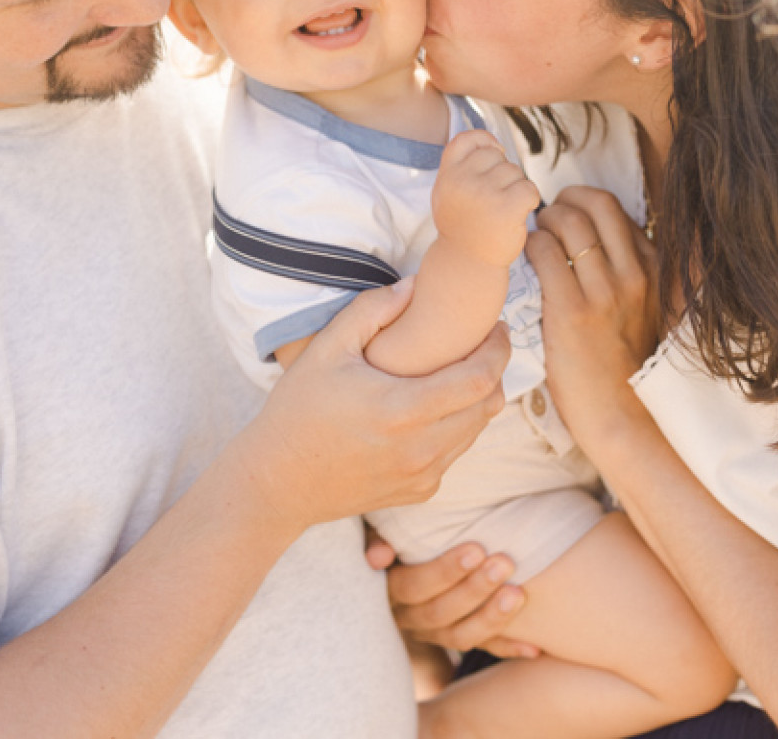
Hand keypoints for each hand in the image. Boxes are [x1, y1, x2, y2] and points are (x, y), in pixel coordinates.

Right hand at [232, 278, 509, 533]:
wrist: (278, 482)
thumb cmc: (298, 410)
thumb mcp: (327, 349)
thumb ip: (373, 311)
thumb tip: (415, 286)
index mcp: (402, 410)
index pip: (480, 379)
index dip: (499, 350)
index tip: (497, 328)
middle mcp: (421, 448)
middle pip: (488, 404)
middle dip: (495, 370)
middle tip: (483, 343)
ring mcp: (423, 475)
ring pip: (476, 430)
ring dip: (477, 399)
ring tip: (459, 370)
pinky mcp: (420, 491)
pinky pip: (455, 453)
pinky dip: (455, 427)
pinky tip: (432, 408)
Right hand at [365, 536, 539, 659]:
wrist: (403, 557)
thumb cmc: (397, 532)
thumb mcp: (379, 529)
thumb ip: (376, 538)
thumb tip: (379, 557)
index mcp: (388, 590)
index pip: (413, 587)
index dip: (444, 572)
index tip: (477, 549)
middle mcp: (408, 618)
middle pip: (439, 613)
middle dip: (474, 589)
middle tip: (504, 563)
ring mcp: (433, 634)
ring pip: (460, 636)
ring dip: (491, 618)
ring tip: (519, 594)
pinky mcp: (456, 639)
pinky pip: (482, 649)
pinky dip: (508, 647)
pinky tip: (534, 648)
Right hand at [430, 130, 541, 266]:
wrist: (467, 263)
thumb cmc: (462, 226)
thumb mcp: (447, 192)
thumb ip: (461, 166)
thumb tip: (493, 143)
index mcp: (447, 175)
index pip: (467, 139)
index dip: (485, 141)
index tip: (493, 154)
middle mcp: (463, 181)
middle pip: (497, 156)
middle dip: (502, 173)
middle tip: (493, 199)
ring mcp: (485, 194)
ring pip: (516, 172)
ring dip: (516, 188)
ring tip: (501, 210)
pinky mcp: (507, 208)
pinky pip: (530, 188)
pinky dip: (529, 200)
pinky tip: (517, 214)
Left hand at [527, 186, 662, 449]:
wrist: (622, 416)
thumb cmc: (624, 366)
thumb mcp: (645, 311)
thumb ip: (629, 275)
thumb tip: (594, 243)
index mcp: (654, 271)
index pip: (617, 211)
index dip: (584, 201)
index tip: (567, 209)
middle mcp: (634, 275)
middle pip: (596, 205)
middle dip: (564, 199)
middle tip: (546, 213)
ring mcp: (605, 292)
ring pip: (568, 223)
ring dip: (543, 221)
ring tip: (534, 236)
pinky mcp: (573, 311)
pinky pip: (544, 254)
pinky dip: (530, 246)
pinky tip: (525, 259)